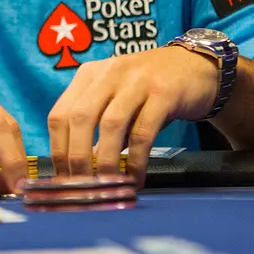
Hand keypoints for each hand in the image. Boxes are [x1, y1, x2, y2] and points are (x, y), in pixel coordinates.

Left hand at [47, 46, 216, 185]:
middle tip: (82, 187)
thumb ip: (97, 129)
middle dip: (76, 158)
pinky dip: (135, 160)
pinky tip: (135, 178)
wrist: (196, 67)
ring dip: (105, 161)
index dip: (58, 150)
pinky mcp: (164, 93)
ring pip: (110, 125)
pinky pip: (143, 132)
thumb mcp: (116, 100)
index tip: (63, 178)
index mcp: (89, 75)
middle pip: (80, 118)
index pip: (60, 114)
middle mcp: (109, 73)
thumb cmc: (150, 89)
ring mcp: (136, 81)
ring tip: (107, 186)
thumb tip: (79, 171)